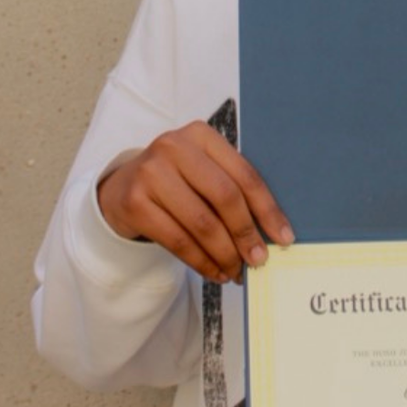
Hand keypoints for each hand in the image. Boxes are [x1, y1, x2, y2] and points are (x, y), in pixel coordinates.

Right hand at [97, 128, 294, 283]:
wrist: (122, 188)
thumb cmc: (176, 182)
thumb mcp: (202, 171)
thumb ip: (232, 190)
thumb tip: (272, 234)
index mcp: (200, 134)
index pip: (243, 174)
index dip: (267, 209)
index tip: (284, 237)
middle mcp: (173, 147)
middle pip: (224, 197)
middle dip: (246, 234)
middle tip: (259, 260)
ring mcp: (150, 173)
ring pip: (202, 223)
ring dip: (225, 254)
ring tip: (236, 271)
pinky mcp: (134, 202)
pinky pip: (178, 241)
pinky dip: (202, 262)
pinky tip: (215, 272)